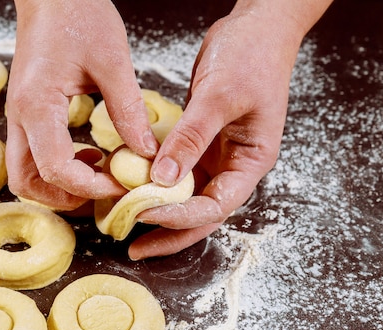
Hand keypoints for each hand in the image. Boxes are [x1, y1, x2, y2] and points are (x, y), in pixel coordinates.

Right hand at [6, 0, 158, 210]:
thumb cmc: (77, 14)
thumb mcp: (113, 62)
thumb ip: (128, 111)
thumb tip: (145, 152)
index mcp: (37, 105)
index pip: (55, 168)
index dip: (90, 186)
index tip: (121, 184)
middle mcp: (19, 116)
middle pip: (26, 182)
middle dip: (65, 197)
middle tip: (104, 190)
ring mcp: (19, 116)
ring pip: (25, 172)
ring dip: (59, 185)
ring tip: (100, 173)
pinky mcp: (27, 113)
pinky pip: (34, 154)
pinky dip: (60, 166)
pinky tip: (92, 154)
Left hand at [129, 0, 331, 259]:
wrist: (256, 28)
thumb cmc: (252, 56)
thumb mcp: (220, 96)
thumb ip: (192, 137)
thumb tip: (162, 178)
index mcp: (251, 161)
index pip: (216, 205)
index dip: (181, 216)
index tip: (145, 213)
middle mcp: (234, 165)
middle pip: (202, 213)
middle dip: (170, 232)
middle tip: (135, 248)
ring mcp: (216, 155)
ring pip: (186, 196)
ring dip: (159, 210)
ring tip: (127, 223)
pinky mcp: (199, 142)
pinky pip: (176, 171)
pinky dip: (156, 181)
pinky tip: (133, 188)